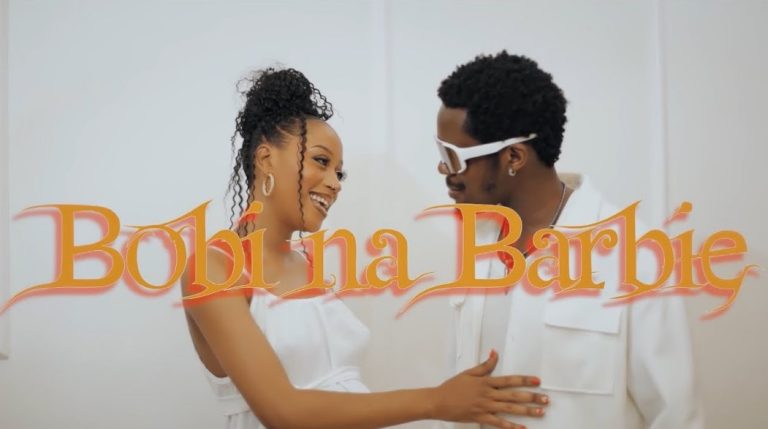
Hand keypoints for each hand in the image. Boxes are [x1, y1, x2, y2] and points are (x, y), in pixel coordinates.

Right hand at [430, 350, 547, 428]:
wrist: (438, 401)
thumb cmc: (452, 387)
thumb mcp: (468, 373)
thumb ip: (484, 365)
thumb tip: (495, 353)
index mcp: (486, 382)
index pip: (509, 380)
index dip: (525, 380)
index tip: (538, 381)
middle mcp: (488, 394)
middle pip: (514, 395)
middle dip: (532, 397)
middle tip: (545, 399)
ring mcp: (485, 407)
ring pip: (510, 409)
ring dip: (526, 411)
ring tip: (540, 412)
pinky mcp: (480, 417)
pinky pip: (499, 423)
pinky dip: (511, 426)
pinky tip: (522, 427)